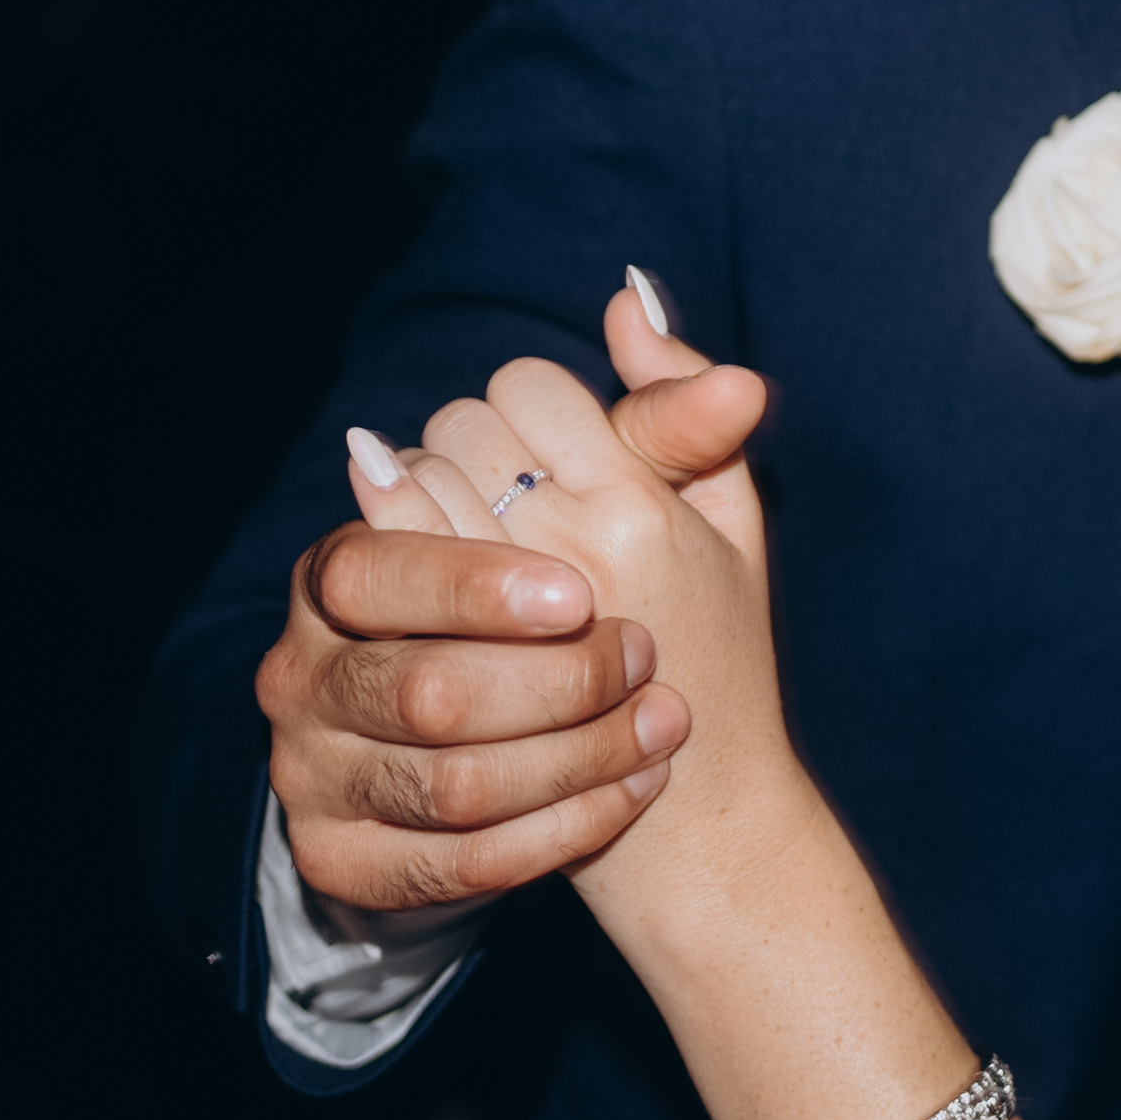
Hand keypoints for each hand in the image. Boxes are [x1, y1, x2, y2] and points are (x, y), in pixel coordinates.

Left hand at [368, 278, 782, 924]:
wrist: (697, 823)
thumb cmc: (724, 657)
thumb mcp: (736, 523)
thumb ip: (686, 409)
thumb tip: (624, 296)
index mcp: (644, 506)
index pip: (531, 386)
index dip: (537, 405)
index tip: (558, 447)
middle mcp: (567, 553)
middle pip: (461, 427)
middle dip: (477, 445)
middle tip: (508, 488)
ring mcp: (499, 621)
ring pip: (413, 489)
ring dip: (430, 494)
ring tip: (471, 531)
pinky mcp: (446, 677)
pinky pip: (384, 577)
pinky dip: (393, 554)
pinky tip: (420, 578)